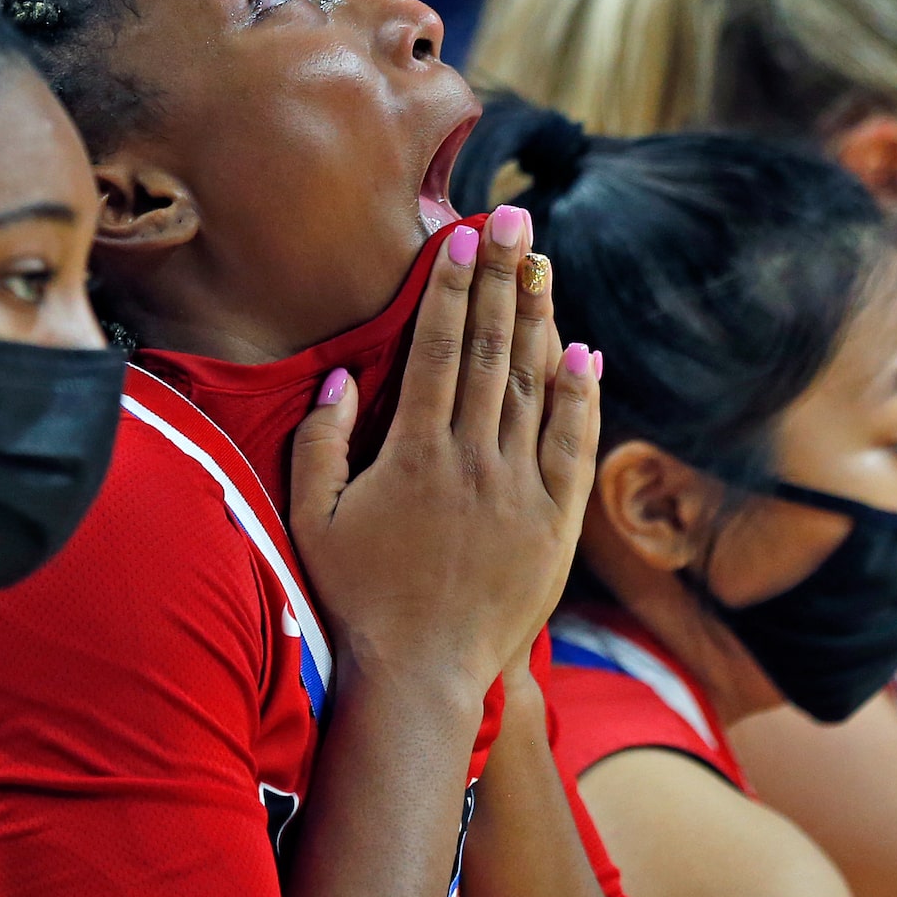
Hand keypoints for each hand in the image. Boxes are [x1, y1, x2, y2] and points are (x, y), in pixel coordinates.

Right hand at [291, 209, 600, 691]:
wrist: (419, 679)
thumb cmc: (354, 599)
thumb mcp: (312, 520)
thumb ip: (321, 444)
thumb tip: (342, 377)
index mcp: (412, 455)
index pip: (435, 350)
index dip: (449, 288)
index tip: (460, 236)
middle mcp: (472, 462)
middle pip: (490, 351)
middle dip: (502, 278)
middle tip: (513, 218)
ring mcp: (519, 491)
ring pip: (534, 388)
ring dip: (539, 320)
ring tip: (542, 263)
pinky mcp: (554, 525)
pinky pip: (572, 448)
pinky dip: (580, 398)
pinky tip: (584, 353)